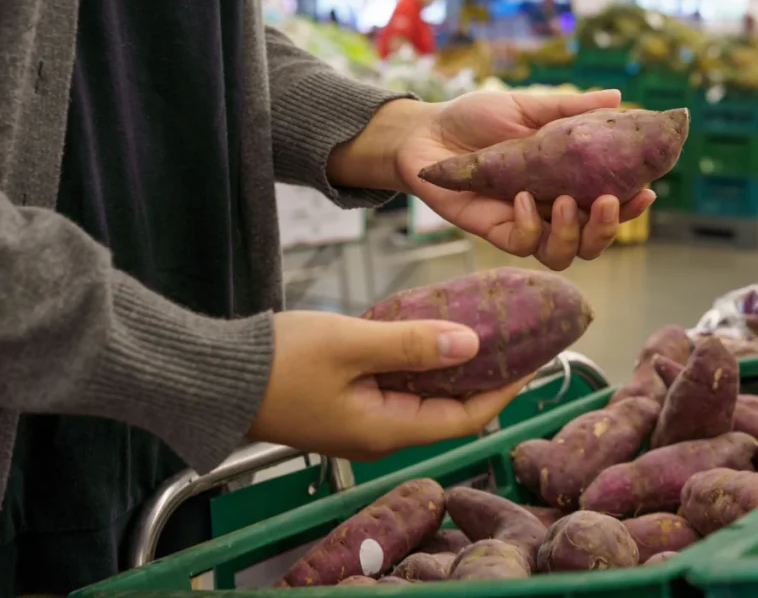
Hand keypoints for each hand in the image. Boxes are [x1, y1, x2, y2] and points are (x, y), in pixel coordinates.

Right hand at [247, 311, 531, 459]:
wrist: (214, 377)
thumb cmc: (277, 362)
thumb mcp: (351, 344)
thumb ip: (413, 344)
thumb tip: (474, 344)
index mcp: (387, 429)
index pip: (466, 417)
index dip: (507, 388)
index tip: (535, 357)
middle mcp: (380, 435)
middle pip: (451, 411)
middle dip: (487, 378)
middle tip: (514, 339)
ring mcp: (362, 423)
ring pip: (426, 399)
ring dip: (455, 369)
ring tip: (483, 331)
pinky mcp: (347, 406)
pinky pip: (399, 389)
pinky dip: (422, 365)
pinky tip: (430, 335)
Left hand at [329, 92, 655, 270]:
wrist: (424, 132)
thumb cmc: (475, 119)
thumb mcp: (527, 107)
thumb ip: (571, 108)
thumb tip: (618, 98)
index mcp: (566, 183)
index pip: (607, 205)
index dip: (630, 207)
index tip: (647, 190)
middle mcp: (551, 209)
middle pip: (593, 240)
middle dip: (609, 229)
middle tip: (610, 202)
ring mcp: (525, 223)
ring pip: (564, 253)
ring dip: (573, 233)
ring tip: (566, 202)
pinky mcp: (495, 231)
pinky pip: (523, 244)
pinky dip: (530, 225)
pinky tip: (523, 198)